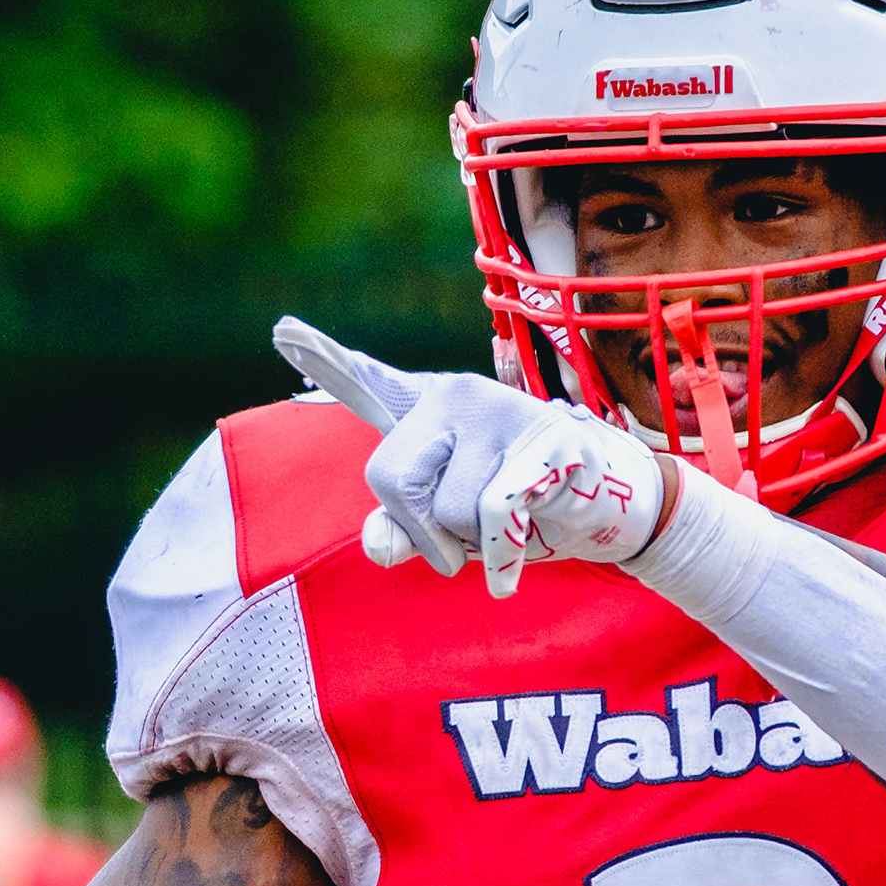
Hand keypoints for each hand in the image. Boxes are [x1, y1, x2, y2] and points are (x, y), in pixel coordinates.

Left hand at [276, 319, 664, 597]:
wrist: (604, 504)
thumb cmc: (512, 512)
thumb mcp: (445, 528)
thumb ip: (399, 534)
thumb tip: (382, 545)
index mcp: (424, 411)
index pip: (367, 382)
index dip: (323, 361)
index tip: (281, 331)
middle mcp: (455, 397)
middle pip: (390, 477)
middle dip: (422, 526)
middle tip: (458, 531)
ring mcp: (500, 411)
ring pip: (449, 508)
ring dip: (472, 542)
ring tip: (503, 523)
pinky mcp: (544, 437)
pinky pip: (495, 515)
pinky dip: (503, 554)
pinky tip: (519, 548)